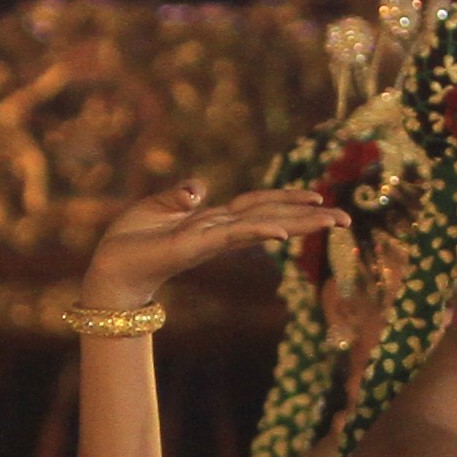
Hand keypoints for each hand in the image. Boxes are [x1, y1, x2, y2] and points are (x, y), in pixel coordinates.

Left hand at [77, 182, 339, 310]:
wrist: (109, 265)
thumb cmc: (131, 239)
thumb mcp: (158, 205)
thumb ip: (182, 195)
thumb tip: (202, 190)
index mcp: (213, 221)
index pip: (259, 206)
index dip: (288, 201)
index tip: (318, 197)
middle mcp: (220, 231)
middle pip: (274, 218)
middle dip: (309, 218)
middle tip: (346, 220)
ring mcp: (213, 239)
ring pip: (265, 226)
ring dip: (300, 224)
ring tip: (334, 222)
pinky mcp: (199, 245)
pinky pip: (235, 235)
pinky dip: (260, 231)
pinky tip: (284, 233)